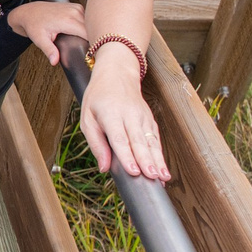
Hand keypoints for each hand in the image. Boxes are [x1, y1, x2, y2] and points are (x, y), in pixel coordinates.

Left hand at [5, 0, 87, 65]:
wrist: (30, 12)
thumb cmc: (34, 25)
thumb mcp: (40, 39)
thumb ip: (49, 50)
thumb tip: (54, 61)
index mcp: (68, 20)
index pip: (89, 34)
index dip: (93, 44)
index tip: (93, 53)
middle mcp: (74, 12)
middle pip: (92, 29)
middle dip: (94, 39)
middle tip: (93, 51)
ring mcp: (77, 8)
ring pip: (91, 23)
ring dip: (92, 32)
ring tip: (90, 42)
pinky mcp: (77, 7)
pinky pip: (88, 18)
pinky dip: (88, 26)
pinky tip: (86, 33)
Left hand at [79, 59, 170, 182]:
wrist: (117, 73)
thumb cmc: (98, 98)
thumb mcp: (87, 118)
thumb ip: (96, 143)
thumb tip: (104, 167)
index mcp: (111, 114)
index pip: (120, 138)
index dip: (127, 156)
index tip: (134, 171)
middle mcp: (130, 115)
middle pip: (139, 141)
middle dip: (147, 161)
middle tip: (153, 177)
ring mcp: (143, 117)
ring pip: (152, 141)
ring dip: (158, 160)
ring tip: (163, 178)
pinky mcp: (150, 120)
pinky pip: (156, 139)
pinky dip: (160, 155)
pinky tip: (164, 170)